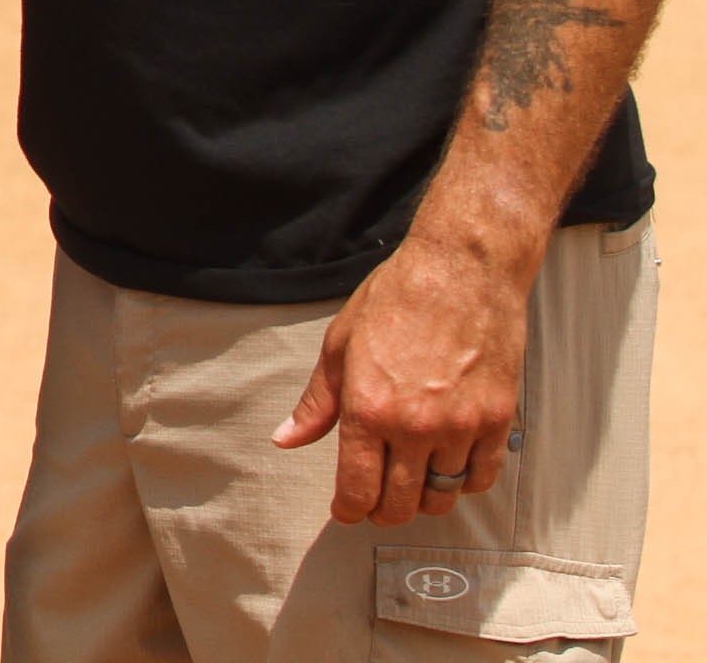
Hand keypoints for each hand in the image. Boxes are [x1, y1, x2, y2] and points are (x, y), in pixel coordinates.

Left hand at [271, 232, 532, 525]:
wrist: (462, 272)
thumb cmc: (396, 299)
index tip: (346, 511)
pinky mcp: (497, 420)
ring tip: (410, 484)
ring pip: (442, 495)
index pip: (357, 490)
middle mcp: (415, 427)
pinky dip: (465, 484)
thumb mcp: (339, 346)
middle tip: (376, 503)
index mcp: (368, 409)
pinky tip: (449, 470)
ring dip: (423, 499)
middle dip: (382, 512)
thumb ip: (316, 403)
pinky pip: (482, 477)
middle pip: (399, 504)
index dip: (348, 510)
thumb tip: (286, 438)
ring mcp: (461, 427)